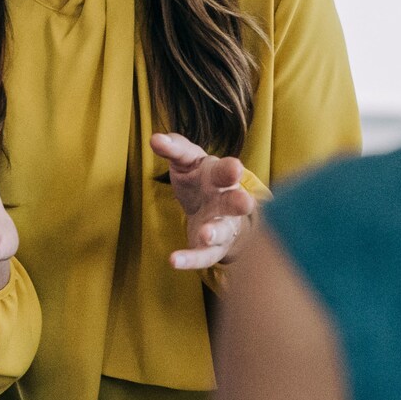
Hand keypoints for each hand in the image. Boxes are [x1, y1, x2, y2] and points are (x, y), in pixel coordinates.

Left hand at [151, 132, 256, 270]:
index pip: (226, 170)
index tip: (234, 167)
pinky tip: (174, 261)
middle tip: (245, 202)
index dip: (230, 169)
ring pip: (223, 231)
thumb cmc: (200, 178)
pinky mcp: (211, 248)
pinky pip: (203, 256)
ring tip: (206, 234)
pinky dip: (190, 259)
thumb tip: (155, 138)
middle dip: (241, 202)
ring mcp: (223, 226)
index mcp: (221, 176)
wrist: (211, 209)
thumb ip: (174, 148)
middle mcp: (227, 201)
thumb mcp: (188, 159)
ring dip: (216, 232)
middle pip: (237, 201)